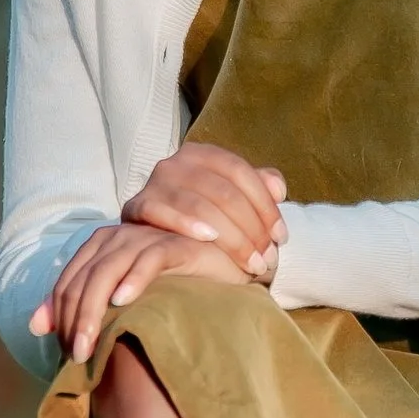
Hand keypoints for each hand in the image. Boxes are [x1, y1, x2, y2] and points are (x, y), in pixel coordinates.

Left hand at [28, 223, 256, 364]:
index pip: (68, 282)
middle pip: (84, 279)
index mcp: (100, 246)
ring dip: (93, 310)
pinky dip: (134, 279)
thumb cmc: (169, 290)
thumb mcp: (121, 300)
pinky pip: (150, 258)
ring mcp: (147, 237)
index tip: (66, 354)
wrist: (222, 273)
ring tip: (90, 347)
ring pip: (108, 270)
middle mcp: (119, 236)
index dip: (61, 318)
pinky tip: (124, 302)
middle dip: (75, 320)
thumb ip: (81, 308)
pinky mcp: (176, 243)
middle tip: (76, 357)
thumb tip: (34, 326)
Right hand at [120, 142, 288, 277]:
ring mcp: (155, 182)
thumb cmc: (204, 220)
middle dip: (252, 229)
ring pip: (199, 204)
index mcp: (203, 154)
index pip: (241, 172)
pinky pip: (161, 211)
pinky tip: (207, 238)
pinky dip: (185, 223)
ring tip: (249, 262)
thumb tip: (278, 190)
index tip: (281, 237)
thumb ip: (259, 188)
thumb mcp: (233, 200)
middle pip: (224, 192)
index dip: (265, 205)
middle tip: (267, 259)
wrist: (153, 239)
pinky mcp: (136, 205)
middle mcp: (177, 162)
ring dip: (230, 237)